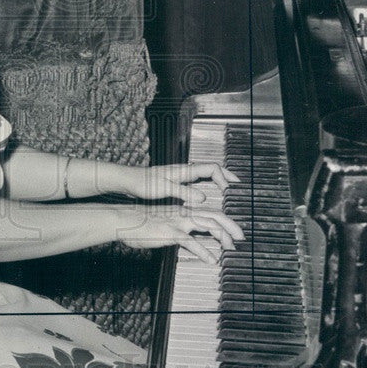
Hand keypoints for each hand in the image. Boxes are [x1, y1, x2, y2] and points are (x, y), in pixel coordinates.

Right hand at [115, 204, 244, 263]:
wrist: (124, 219)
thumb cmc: (141, 222)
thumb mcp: (163, 223)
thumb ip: (177, 228)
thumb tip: (187, 238)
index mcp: (183, 210)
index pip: (210, 212)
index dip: (225, 220)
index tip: (234, 231)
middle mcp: (183, 213)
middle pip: (215, 215)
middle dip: (231, 226)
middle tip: (241, 238)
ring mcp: (178, 221)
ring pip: (208, 224)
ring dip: (222, 236)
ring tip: (230, 248)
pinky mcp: (170, 232)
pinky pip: (191, 242)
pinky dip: (203, 251)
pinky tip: (211, 259)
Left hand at [118, 162, 239, 205]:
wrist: (128, 180)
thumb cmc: (143, 183)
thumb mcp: (164, 189)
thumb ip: (184, 193)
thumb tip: (204, 198)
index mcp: (184, 171)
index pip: (211, 168)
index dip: (223, 177)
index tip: (230, 189)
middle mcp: (184, 171)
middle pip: (211, 169)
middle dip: (226, 175)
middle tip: (238, 185)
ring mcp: (180, 175)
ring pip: (204, 174)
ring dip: (217, 179)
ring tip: (228, 188)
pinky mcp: (175, 181)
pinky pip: (196, 180)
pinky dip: (206, 184)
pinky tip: (207, 193)